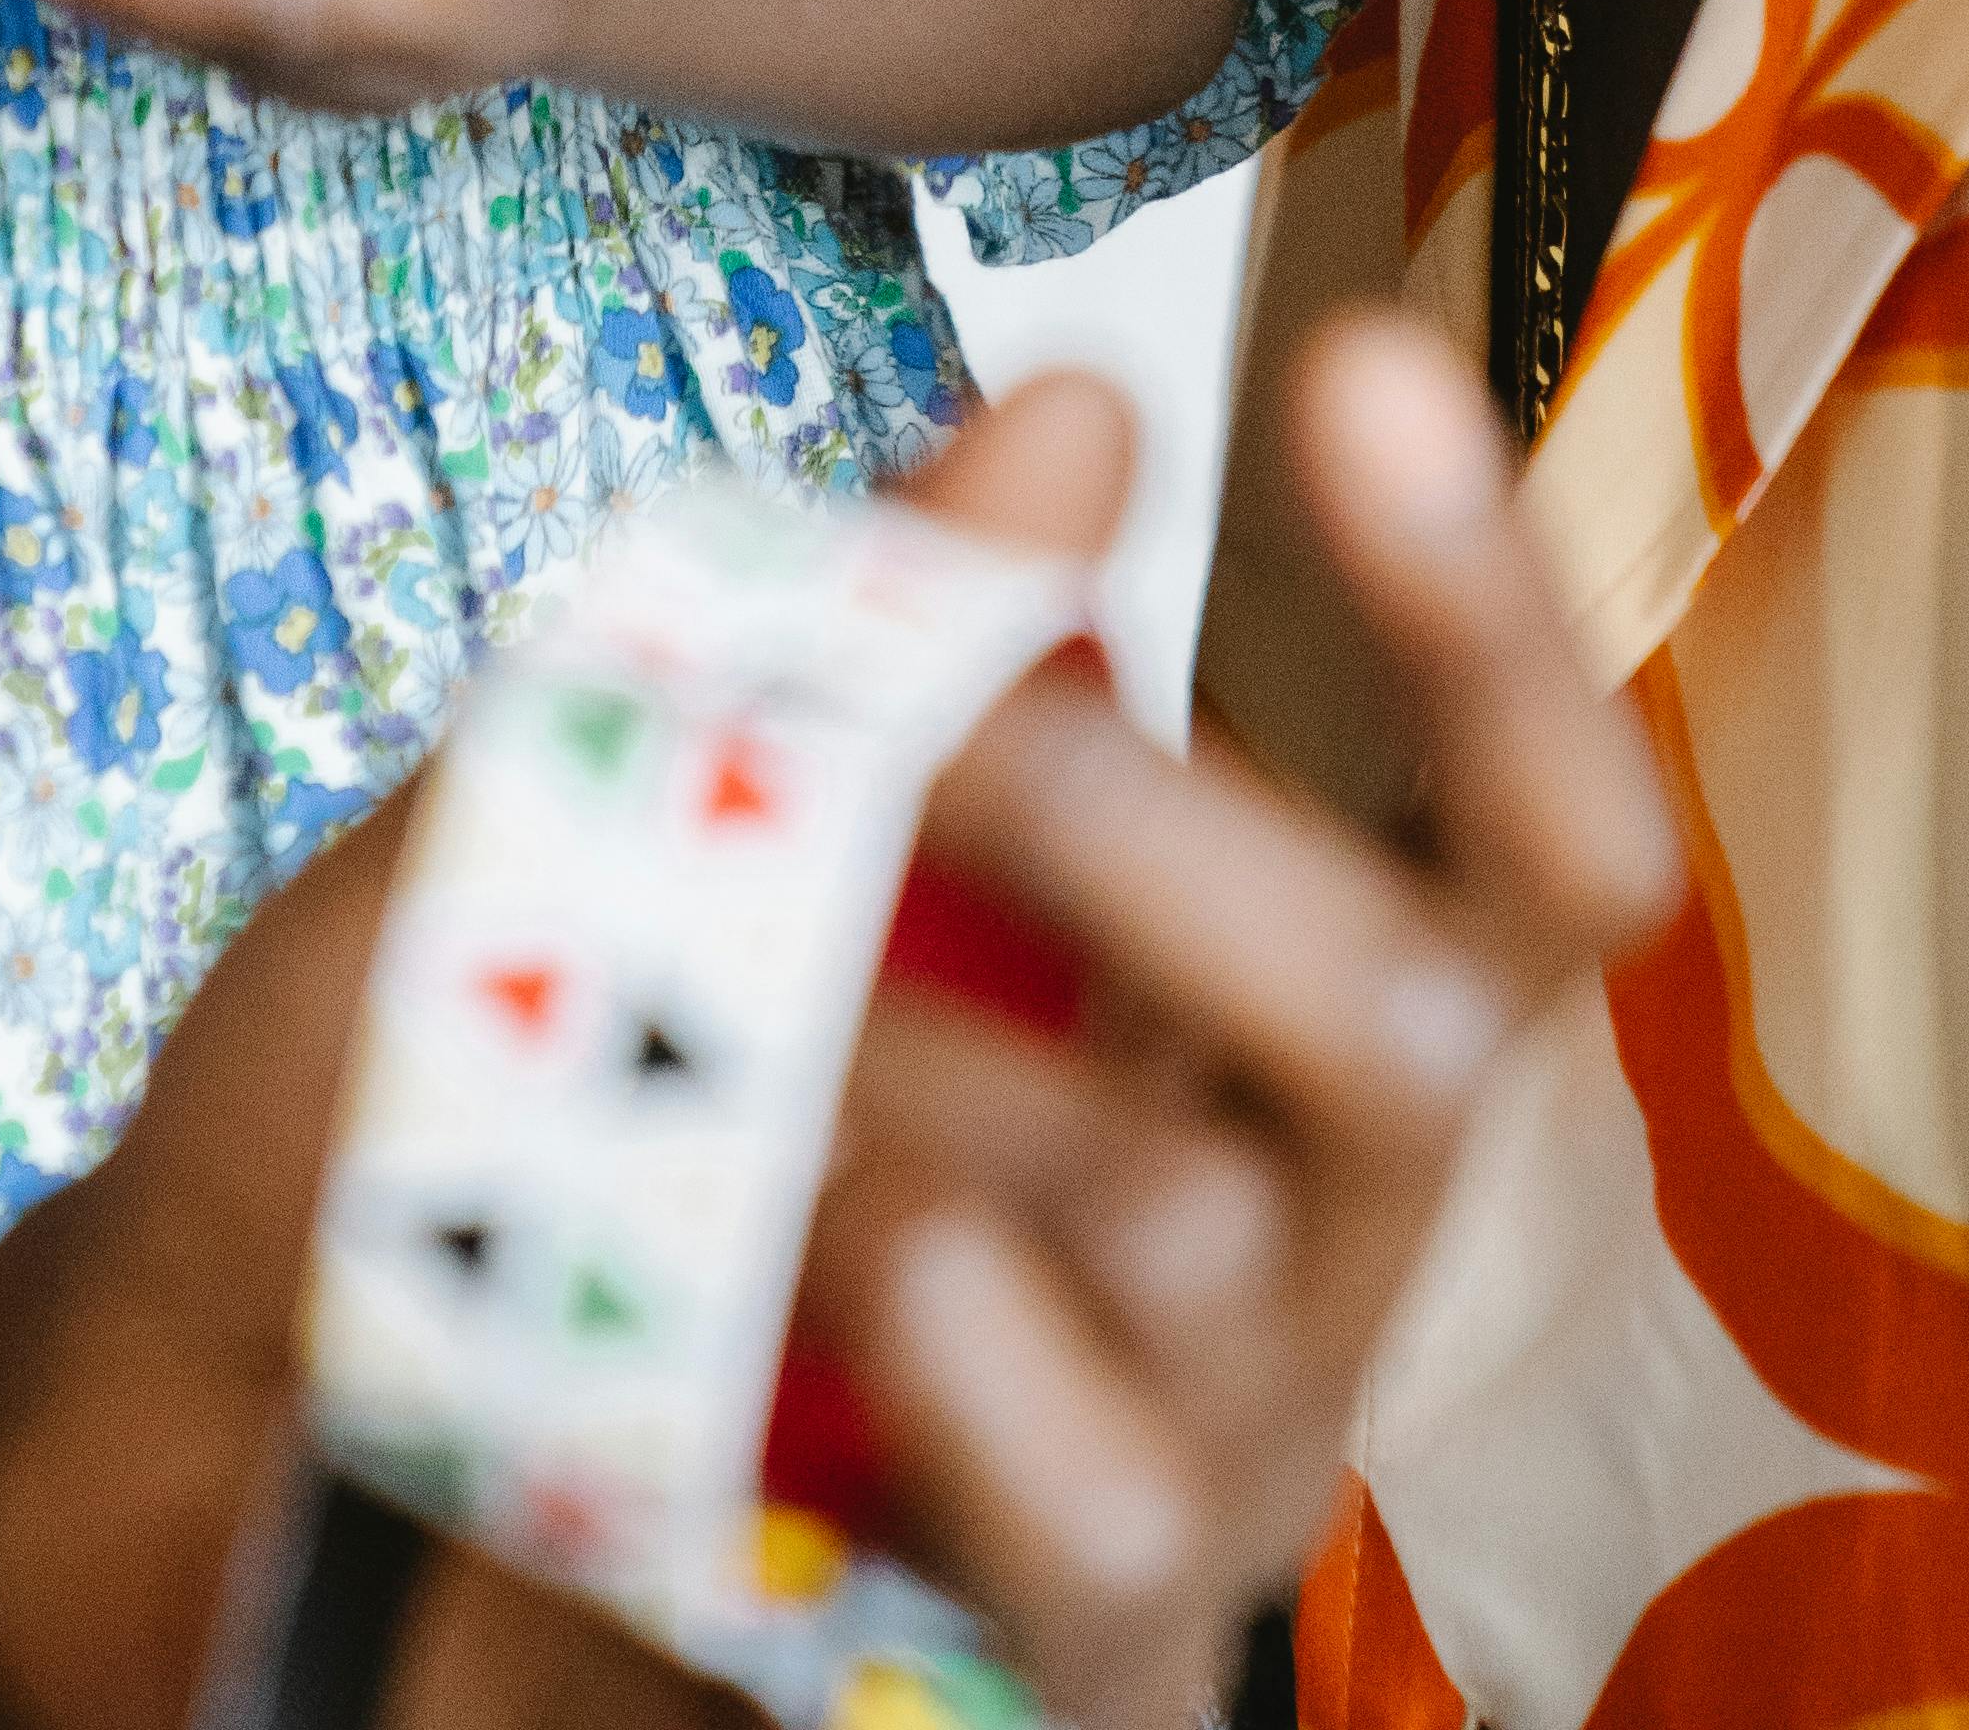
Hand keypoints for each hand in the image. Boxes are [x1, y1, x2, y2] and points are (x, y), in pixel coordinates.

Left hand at [784, 315, 1681, 1729]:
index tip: (1368, 366)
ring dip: (935, 1076)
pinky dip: (971, 1355)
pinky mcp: (1090, 1644)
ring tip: (722, 1016)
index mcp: (1303, 1010)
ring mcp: (1227, 1454)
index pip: (1522, 827)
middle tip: (899, 726)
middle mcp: (1329, 1230)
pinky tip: (870, 1259)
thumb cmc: (663, 1100)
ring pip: (1197, 1232)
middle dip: (1132, 824)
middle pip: (1413, 1025)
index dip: (1489, 621)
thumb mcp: (736, 829)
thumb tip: (1081, 406)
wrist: (446, 1453)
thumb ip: (914, 634)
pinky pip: (1096, 1503)